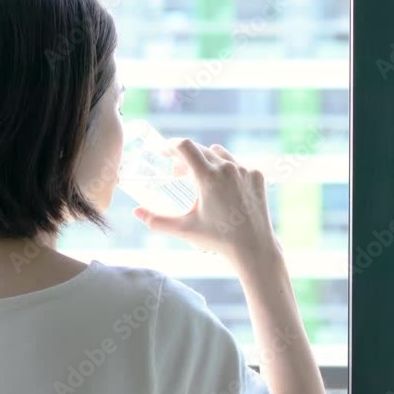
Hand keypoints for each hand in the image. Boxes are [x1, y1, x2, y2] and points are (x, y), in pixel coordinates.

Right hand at [132, 139, 281, 270]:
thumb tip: (136, 211)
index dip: (170, 145)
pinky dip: (227, 170)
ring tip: (201, 178)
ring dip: (207, 160)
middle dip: (185, 157)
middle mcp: (227, 168)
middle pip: (200, 149)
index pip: (185, 146)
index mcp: (208, 177)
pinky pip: (238, 164)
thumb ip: (156, 220)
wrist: (254, 248)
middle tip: (177, 173)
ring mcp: (245, 170)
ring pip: (219, 153)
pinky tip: (223, 187)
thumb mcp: (184, 229)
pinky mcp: (257, 175)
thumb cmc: (218, 240)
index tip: (163, 151)